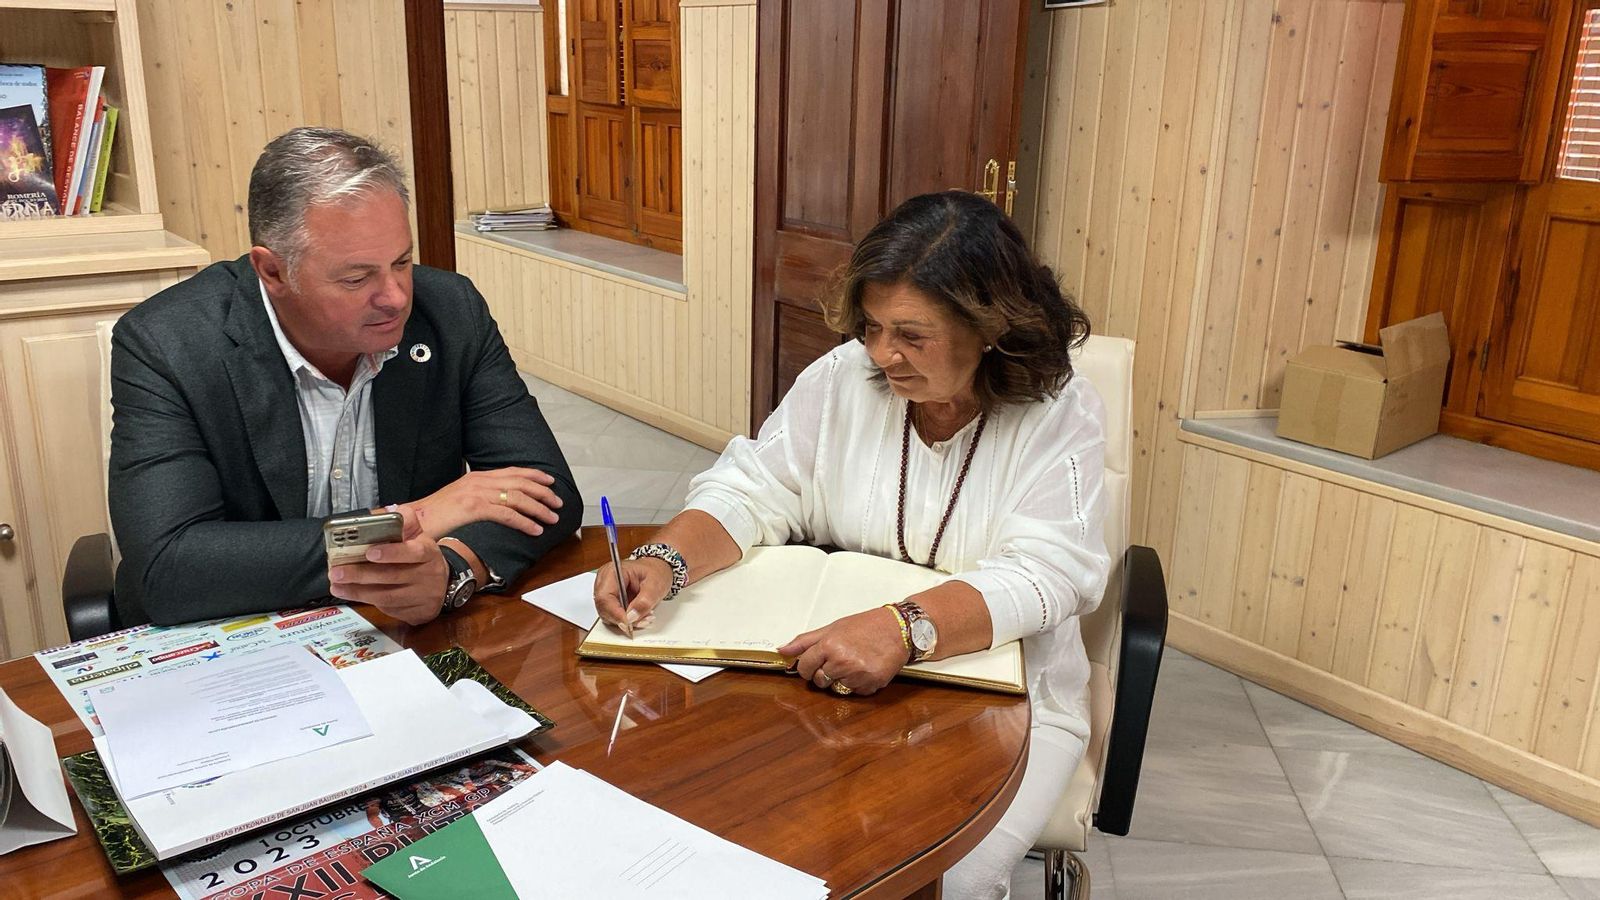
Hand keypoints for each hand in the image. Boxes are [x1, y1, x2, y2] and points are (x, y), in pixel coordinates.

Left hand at [328, 506, 447, 625]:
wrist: (442, 584)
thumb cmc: (422, 556)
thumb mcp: (418, 535)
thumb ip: (404, 521)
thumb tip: (387, 512)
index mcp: (428, 552)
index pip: (412, 552)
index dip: (391, 553)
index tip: (369, 552)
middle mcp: (428, 575)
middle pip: (392, 576)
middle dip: (361, 574)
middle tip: (337, 571)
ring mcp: (422, 597)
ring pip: (387, 596)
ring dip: (358, 591)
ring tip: (336, 585)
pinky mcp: (415, 613)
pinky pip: (389, 609)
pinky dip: (366, 602)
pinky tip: (350, 594)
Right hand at [406, 467, 563, 539]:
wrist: (412, 520)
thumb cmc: (433, 515)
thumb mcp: (458, 500)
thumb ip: (477, 498)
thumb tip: (495, 505)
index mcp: (476, 477)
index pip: (512, 472)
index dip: (534, 476)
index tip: (550, 483)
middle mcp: (478, 481)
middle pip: (520, 483)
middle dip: (543, 493)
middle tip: (558, 504)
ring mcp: (476, 493)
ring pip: (518, 497)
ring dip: (539, 508)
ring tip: (552, 519)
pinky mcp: (473, 508)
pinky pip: (507, 514)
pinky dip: (525, 522)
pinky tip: (535, 530)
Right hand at [594, 557, 674, 631]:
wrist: (656, 572)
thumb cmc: (655, 572)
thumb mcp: (655, 585)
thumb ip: (644, 602)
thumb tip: (631, 616)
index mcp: (613, 572)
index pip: (604, 597)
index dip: (614, 613)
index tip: (628, 624)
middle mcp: (604, 581)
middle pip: (603, 608)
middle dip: (622, 619)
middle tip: (642, 620)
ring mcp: (605, 591)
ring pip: (607, 615)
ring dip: (625, 621)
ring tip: (644, 616)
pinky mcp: (609, 601)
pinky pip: (612, 616)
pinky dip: (625, 620)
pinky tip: (638, 615)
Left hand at [778, 607, 908, 696]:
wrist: (898, 629)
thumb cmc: (866, 626)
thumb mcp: (833, 628)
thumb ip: (805, 641)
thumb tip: (782, 650)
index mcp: (829, 645)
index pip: (804, 667)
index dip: (806, 666)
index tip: (813, 663)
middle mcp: (841, 661)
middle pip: (818, 681)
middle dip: (824, 673)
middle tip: (838, 660)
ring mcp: (857, 675)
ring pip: (836, 688)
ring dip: (841, 679)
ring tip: (853, 663)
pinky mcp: (871, 684)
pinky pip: (854, 692)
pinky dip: (858, 684)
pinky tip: (864, 669)